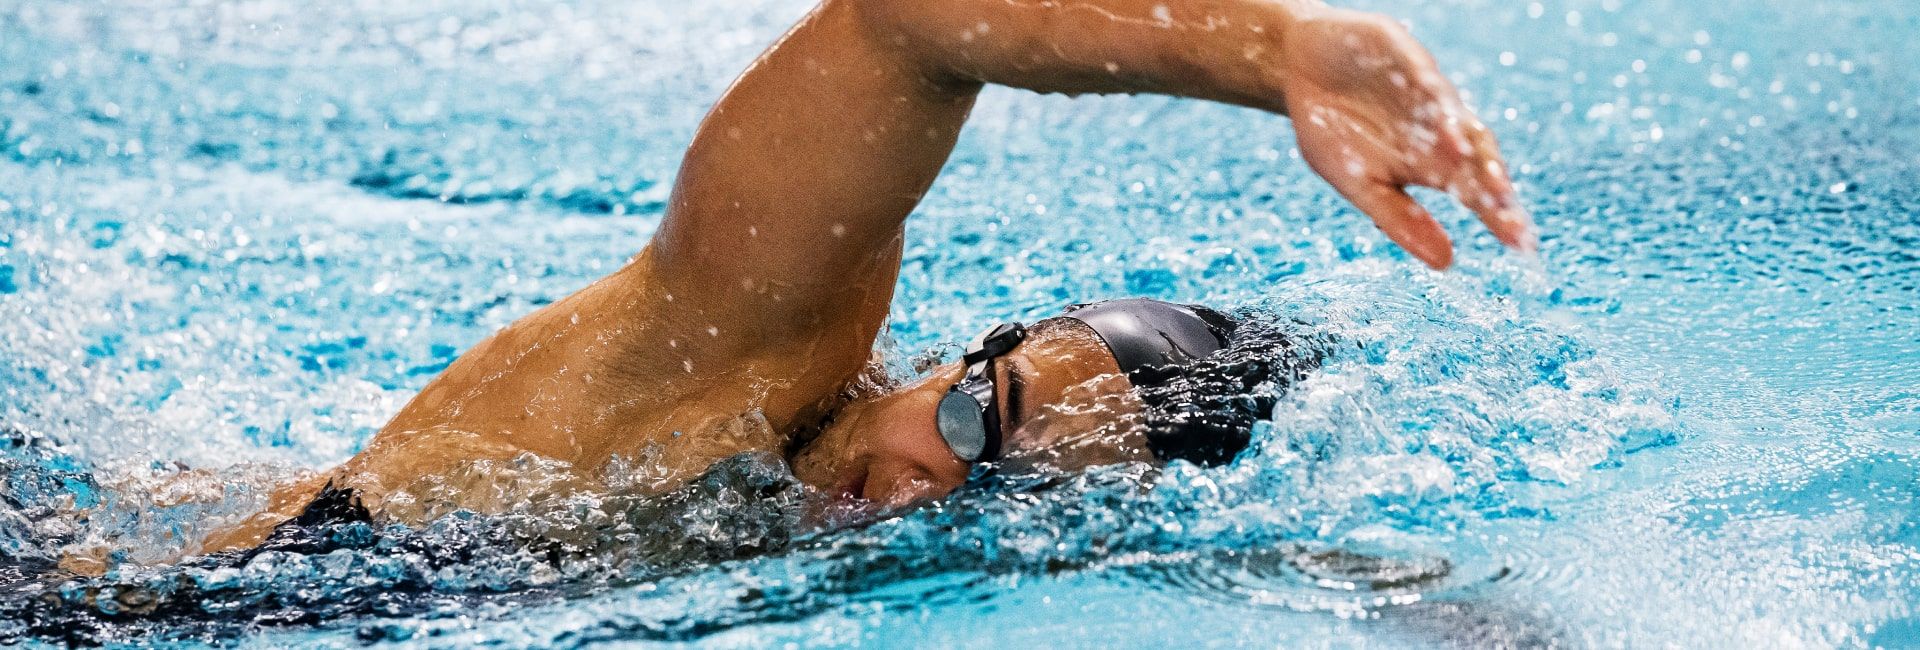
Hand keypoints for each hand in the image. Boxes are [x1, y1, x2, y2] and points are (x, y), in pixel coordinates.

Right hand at [1281, 11, 1533, 268]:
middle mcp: (1438, 129)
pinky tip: (1437, 112)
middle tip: (1508, 211)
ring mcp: (1426, 93)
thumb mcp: (1357, 183)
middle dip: (1492, 182)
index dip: (1498, 216)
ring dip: (1467, 140)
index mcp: (1430, 164)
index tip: (1520, 245)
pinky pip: (1421, 76)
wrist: (1302, 70)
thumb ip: (1398, 219)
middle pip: (1477, 156)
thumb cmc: (1333, 130)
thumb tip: (1446, 263)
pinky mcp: (1405, 56)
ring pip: (1457, 116)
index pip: (1474, 192)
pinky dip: (1430, 92)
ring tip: (1478, 168)